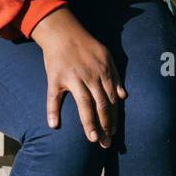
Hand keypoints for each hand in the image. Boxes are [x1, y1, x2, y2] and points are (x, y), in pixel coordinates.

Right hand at [31, 6, 125, 147]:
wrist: (63, 32)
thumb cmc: (87, 46)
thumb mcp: (107, 57)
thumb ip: (115, 77)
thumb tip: (123, 96)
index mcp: (104, 73)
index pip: (112, 100)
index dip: (114, 118)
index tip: (114, 133)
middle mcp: (90, 77)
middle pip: (101, 105)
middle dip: (106, 125)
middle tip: (106, 143)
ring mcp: (72, 78)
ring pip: (83, 104)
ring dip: (89, 123)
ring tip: (93, 139)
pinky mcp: (55, 78)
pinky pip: (54, 97)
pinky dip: (52, 111)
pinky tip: (54, 125)